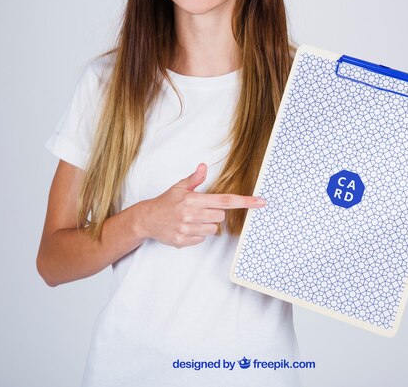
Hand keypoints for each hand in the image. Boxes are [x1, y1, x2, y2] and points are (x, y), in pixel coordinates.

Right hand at [140, 162, 265, 247]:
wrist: (146, 219)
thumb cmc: (166, 202)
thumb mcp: (179, 187)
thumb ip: (194, 179)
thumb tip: (203, 167)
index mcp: (193, 199)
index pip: (225, 201)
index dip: (245, 201)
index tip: (260, 202)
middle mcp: (191, 214)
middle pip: (220, 216)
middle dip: (214, 214)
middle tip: (201, 210)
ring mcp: (187, 229)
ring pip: (213, 230)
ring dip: (206, 225)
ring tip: (192, 220)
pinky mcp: (183, 241)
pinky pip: (202, 239)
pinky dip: (197, 235)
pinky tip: (186, 228)